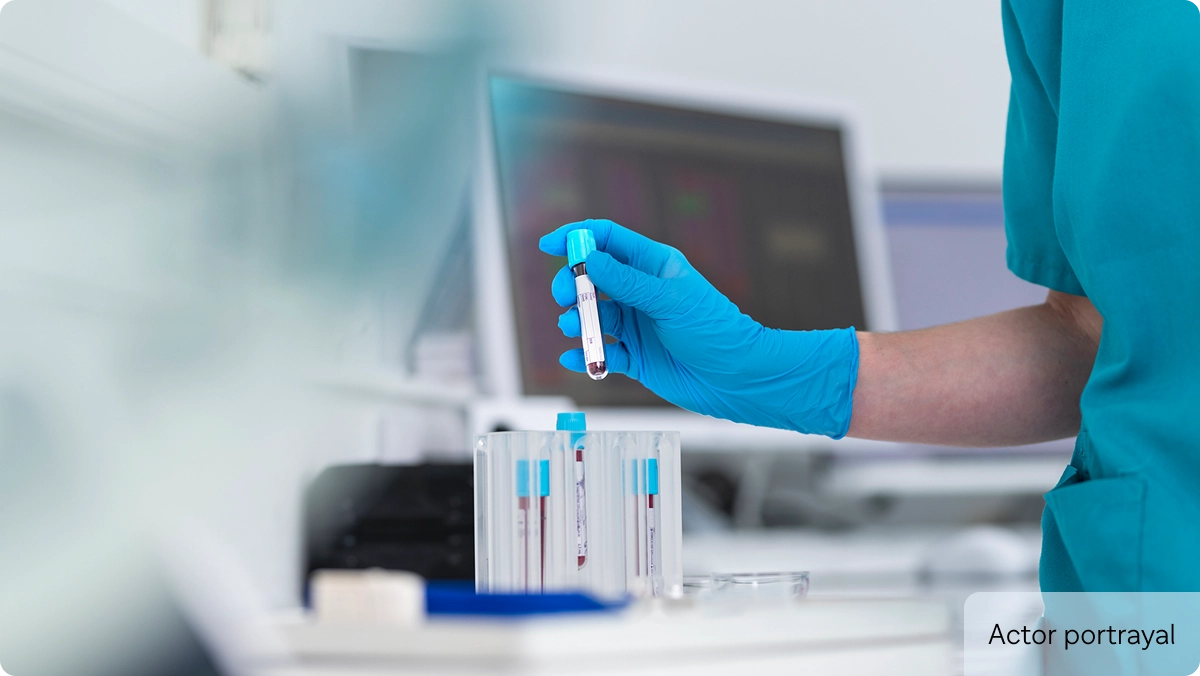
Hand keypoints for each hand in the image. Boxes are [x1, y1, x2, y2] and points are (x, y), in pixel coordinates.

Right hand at [539, 219, 859, 437]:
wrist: (737, 378)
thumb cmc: (714, 331)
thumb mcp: (669, 300)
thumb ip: (627, 281)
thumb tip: (588, 260)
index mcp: (652, 265)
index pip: (606, 239)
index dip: (576, 238)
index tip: (548, 245)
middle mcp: (640, 292)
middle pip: (591, 278)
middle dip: (572, 285)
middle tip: (565, 298)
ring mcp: (636, 325)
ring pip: (592, 316)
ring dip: (576, 320)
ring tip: (573, 328)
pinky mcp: (635, 357)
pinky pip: (601, 352)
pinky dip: (585, 355)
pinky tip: (575, 358)